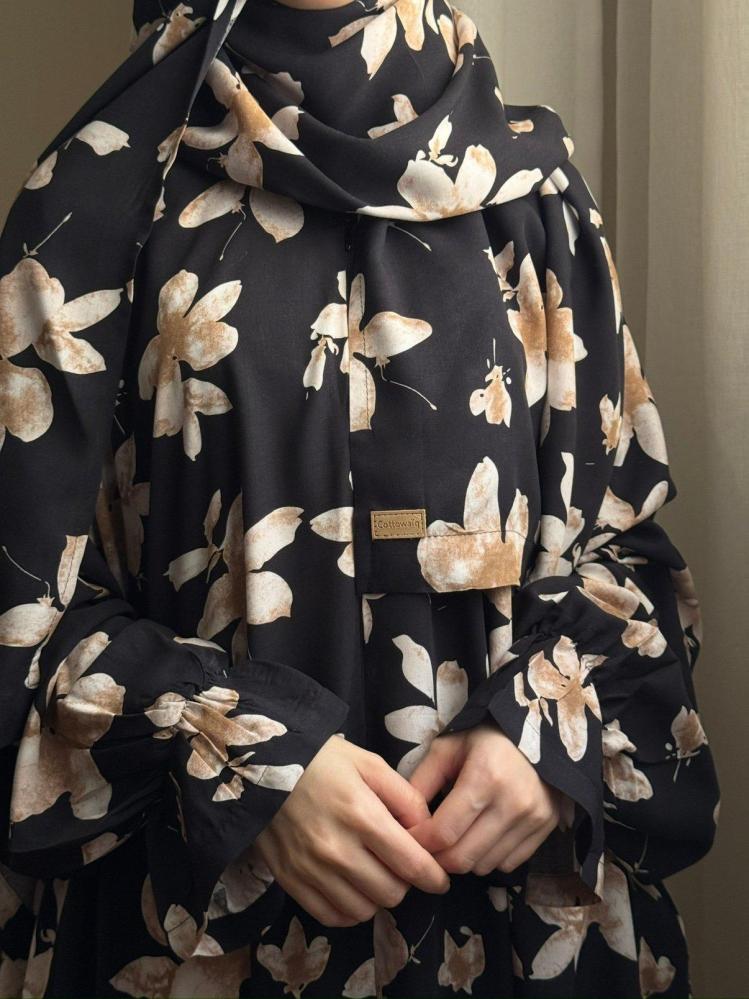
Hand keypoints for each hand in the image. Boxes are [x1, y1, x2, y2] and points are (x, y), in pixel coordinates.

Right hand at [253, 734, 450, 926]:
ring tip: (375, 874)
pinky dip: (349, 910)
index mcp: (362, 815)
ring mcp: (311, 869)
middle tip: (400, 866)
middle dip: (405, 883)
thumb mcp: (370, 764)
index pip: (411, 864)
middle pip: (391, 892)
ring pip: (364, 909)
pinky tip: (352, 889)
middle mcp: (336, 849)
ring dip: (378, 897)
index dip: (434, 877)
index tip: (440, 879)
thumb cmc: (322, 760)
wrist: (261, 766)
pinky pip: (331, 916)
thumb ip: (405, 797)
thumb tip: (427, 832)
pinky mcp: (290, 881)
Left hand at [405, 721, 564, 875]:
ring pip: (485, 866)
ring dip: (464, 859)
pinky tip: (482, 836)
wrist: (538, 731)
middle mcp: (512, 803)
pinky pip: (508, 864)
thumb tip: (402, 820)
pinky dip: (489, 858)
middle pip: (463, 857)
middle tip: (427, 847)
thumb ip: (421, 782)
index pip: (444, 832)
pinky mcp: (546, 828)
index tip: (408, 839)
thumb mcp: (447, 748)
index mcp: (484, 777)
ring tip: (456, 838)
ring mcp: (533, 818)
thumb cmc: (485, 737)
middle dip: (438, 858)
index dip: (420, 843)